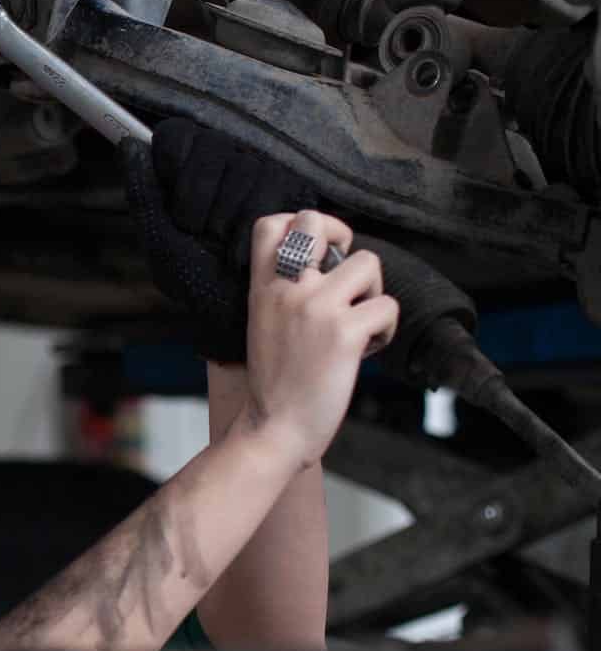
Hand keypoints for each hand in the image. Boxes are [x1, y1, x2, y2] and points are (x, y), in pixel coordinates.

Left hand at [121, 120, 321, 364]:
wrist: (239, 314)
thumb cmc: (197, 281)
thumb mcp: (161, 241)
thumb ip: (143, 193)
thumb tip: (129, 145)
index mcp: (187, 172)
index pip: (177, 136)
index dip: (174, 170)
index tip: (175, 208)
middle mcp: (224, 164)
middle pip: (211, 148)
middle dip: (199, 201)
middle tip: (200, 233)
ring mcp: (260, 171)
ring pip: (243, 167)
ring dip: (225, 218)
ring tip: (223, 244)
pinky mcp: (292, 189)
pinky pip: (270, 188)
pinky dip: (249, 228)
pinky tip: (243, 250)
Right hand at [242, 211, 398, 467]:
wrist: (274, 429)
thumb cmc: (275, 383)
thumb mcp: (264, 324)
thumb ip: (285, 292)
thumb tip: (328, 265)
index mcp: (262, 288)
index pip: (272, 224)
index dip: (304, 223)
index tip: (320, 250)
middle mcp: (288, 289)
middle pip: (316, 222)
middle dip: (343, 240)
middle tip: (347, 277)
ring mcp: (317, 308)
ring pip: (368, 263)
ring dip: (373, 293)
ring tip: (358, 324)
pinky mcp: (346, 333)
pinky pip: (387, 307)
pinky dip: (386, 330)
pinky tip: (365, 351)